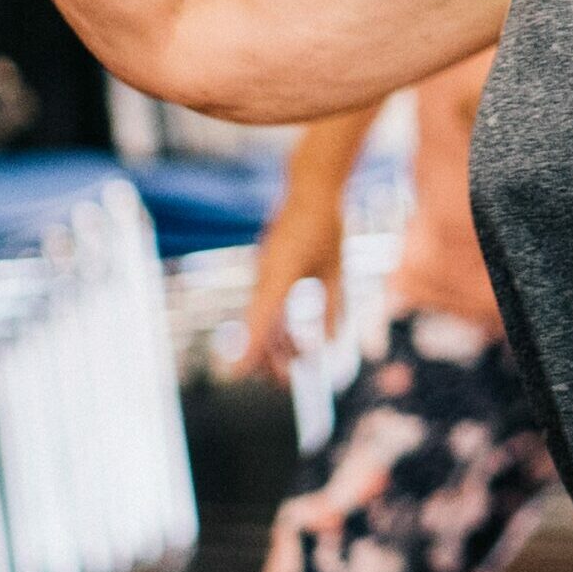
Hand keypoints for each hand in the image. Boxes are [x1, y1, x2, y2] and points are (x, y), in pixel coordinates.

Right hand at [233, 204, 343, 383]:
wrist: (310, 187)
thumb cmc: (326, 224)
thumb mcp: (336, 266)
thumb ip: (333, 305)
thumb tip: (331, 343)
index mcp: (281, 274)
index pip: (259, 320)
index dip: (248, 350)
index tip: (236, 375)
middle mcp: (267, 276)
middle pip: (257, 328)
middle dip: (268, 359)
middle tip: (285, 384)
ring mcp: (265, 273)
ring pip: (262, 319)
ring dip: (277, 344)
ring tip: (300, 362)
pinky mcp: (269, 269)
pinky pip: (269, 305)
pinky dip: (279, 326)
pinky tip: (296, 341)